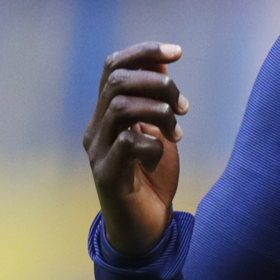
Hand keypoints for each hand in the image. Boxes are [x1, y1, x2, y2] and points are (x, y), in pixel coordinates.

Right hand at [83, 41, 189, 254]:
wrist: (146, 227)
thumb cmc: (152, 178)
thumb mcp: (158, 131)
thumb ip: (156, 99)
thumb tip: (163, 61)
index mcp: (106, 114)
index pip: (113, 67)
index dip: (143, 52)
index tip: (177, 52)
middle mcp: (95, 128)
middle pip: (116, 81)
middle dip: (157, 84)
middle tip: (183, 107)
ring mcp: (98, 151)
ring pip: (120, 107)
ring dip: (159, 112)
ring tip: (176, 132)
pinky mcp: (107, 175)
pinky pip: (127, 143)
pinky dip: (152, 145)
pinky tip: (160, 157)